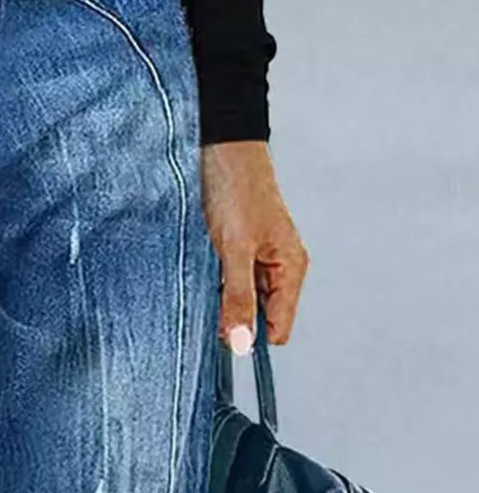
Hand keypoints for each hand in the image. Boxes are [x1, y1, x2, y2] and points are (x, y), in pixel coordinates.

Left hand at [200, 140, 308, 351]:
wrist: (220, 149)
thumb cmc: (237, 189)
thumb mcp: (235, 249)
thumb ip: (238, 298)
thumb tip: (242, 343)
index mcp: (291, 269)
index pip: (278, 329)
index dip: (250, 336)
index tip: (222, 331)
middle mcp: (278, 270)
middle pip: (256, 319)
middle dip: (231, 317)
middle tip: (209, 295)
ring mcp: (257, 263)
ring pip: (238, 303)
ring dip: (219, 298)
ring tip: (206, 273)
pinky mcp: (235, 254)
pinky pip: (225, 284)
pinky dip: (212, 283)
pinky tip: (201, 267)